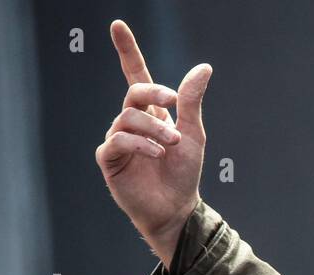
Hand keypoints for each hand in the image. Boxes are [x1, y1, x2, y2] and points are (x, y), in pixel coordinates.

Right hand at [95, 19, 211, 264]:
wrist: (177, 209)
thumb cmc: (184, 175)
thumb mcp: (193, 134)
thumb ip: (191, 101)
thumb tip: (204, 67)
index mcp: (151, 113)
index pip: (136, 75)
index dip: (127, 51)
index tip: (117, 26)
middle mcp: (131, 123)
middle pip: (134, 93)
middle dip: (154, 96)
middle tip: (175, 111)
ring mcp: (118, 140)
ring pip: (128, 117)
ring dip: (154, 128)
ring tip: (172, 144)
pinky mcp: (109, 159)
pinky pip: (118, 140)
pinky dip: (140, 143)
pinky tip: (157, 153)